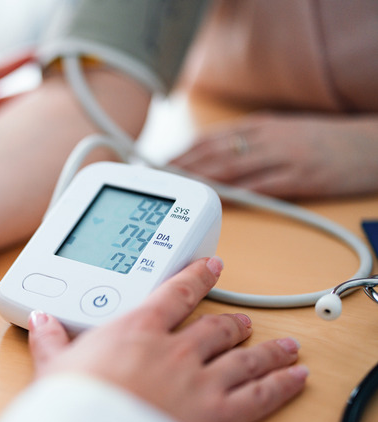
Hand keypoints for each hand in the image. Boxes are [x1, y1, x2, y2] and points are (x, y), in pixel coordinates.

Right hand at [27, 258, 307, 421]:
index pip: (174, 295)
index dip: (197, 277)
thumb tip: (37, 320)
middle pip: (215, 328)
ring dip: (267, 349)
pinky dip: (282, 383)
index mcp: (137, 331)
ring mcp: (201, 380)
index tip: (211, 267)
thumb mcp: (55, 369)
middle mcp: (174, 350)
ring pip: (244, 357)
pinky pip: (261, 394)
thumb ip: (51, 341)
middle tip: (245, 318)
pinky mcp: (220, 414)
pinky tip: (296, 376)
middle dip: (232, 322)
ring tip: (283, 344)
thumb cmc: (77, 403)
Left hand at [169, 113, 377, 198]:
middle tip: (159, 180)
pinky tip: (219, 201)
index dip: (181, 152)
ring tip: (177, 191)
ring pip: (234, 167)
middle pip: (215, 153)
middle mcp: (268, 138)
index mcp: (260, 127)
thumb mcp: (282, 132)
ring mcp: (285, 157)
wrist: (372, 144)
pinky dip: (239, 193)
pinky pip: (264, 186)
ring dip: (201, 179)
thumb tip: (212, 154)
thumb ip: (250, 142)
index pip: (210, 139)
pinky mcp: (303, 178)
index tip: (159, 164)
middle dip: (182, 166)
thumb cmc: (323, 142)